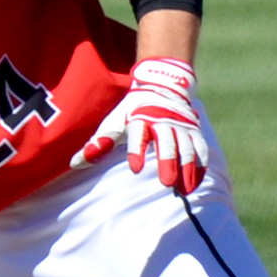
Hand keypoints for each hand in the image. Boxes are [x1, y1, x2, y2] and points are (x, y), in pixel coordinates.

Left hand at [73, 56, 206, 194]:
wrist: (162, 87)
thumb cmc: (132, 110)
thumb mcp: (114, 122)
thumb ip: (99, 143)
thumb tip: (76, 163)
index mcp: (140, 117)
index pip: (138, 134)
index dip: (137, 150)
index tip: (135, 168)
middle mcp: (162, 120)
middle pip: (167, 143)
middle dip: (167, 161)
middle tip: (166, 183)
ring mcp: (181, 126)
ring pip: (187, 147)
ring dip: (187, 168)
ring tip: (184, 189)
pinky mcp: (194, 131)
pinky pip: (200, 149)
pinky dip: (199, 166)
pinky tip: (194, 183)